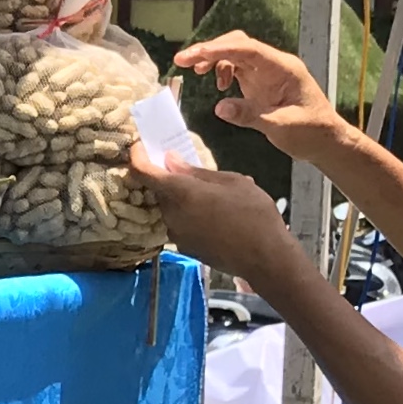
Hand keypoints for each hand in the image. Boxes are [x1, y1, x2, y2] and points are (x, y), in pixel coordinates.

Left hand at [127, 143, 303, 287]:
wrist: (265, 258)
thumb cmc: (253, 213)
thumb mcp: (231, 181)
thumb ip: (196, 172)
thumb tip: (170, 161)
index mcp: (180, 193)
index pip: (143, 171)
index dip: (137, 156)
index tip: (140, 145)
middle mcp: (171, 215)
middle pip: (159, 190)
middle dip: (169, 178)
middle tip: (190, 169)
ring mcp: (177, 235)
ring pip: (171, 208)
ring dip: (183, 198)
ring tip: (213, 195)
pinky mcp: (186, 248)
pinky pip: (182, 224)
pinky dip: (191, 215)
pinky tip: (215, 215)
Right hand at [171, 31, 346, 159]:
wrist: (326, 141)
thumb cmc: (311, 133)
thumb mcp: (282, 127)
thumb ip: (251, 116)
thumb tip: (220, 107)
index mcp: (283, 68)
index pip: (247, 50)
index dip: (219, 49)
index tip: (195, 55)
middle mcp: (274, 65)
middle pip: (238, 44)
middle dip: (210, 49)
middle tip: (183, 61)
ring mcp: (267, 73)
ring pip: (236, 53)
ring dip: (214, 58)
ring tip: (196, 72)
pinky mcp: (262, 83)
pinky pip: (238, 68)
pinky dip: (223, 71)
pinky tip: (220, 87)